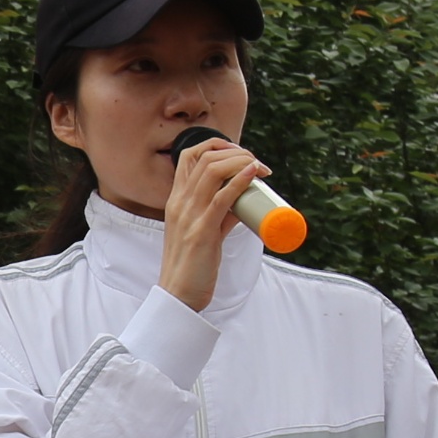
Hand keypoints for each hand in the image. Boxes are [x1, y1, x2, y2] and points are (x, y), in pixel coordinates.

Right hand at [159, 132, 269, 311]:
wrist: (179, 293)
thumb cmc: (193, 264)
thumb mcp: (203, 230)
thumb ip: (220, 214)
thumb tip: (243, 202)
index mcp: (176, 200)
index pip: (189, 155)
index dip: (216, 145)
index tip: (239, 153)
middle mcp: (180, 202)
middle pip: (206, 158)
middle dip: (236, 152)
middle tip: (257, 163)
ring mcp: (189, 215)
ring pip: (213, 170)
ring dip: (242, 161)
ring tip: (260, 167)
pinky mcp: (202, 230)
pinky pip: (222, 197)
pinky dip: (240, 180)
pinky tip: (253, 173)